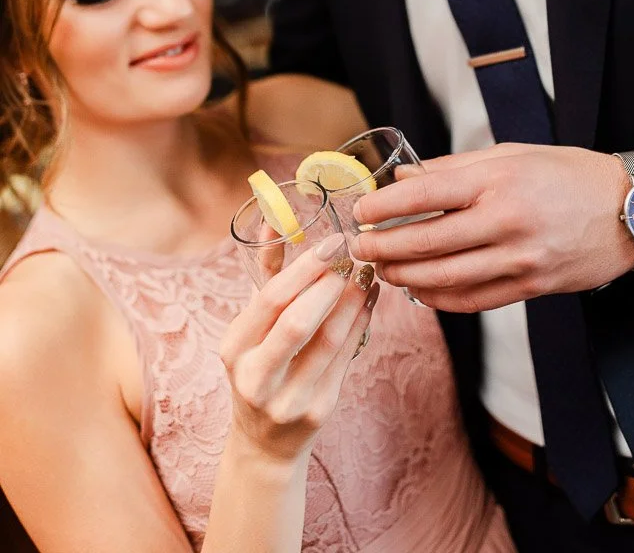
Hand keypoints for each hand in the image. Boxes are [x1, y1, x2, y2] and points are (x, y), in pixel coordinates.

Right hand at [220, 236, 378, 462]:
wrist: (264, 443)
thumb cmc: (259, 366)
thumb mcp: (250, 328)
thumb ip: (265, 274)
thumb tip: (274, 219)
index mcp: (234, 349)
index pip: (270, 300)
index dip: (304, 268)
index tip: (332, 242)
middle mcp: (257, 377)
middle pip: (298, 323)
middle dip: (330, 283)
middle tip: (352, 254)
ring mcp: (289, 398)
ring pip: (330, 340)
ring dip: (354, 299)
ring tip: (367, 271)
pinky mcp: (319, 410)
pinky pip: (346, 357)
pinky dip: (362, 322)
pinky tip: (370, 298)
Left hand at [350, 143, 633, 311]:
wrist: (628, 210)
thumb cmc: (567, 173)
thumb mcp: (512, 154)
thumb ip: (455, 168)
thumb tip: (404, 178)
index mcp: (498, 179)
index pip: (426, 195)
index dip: (385, 207)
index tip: (361, 212)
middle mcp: (506, 219)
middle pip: (427, 242)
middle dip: (384, 248)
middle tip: (359, 248)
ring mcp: (520, 258)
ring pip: (445, 277)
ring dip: (405, 277)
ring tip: (382, 270)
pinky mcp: (531, 286)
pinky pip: (473, 300)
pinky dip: (440, 298)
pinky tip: (420, 290)